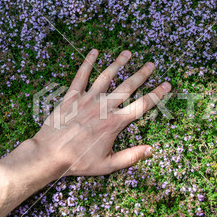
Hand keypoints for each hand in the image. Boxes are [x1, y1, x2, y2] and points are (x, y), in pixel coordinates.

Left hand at [29, 49, 170, 181]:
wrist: (50, 154)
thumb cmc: (78, 161)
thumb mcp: (108, 164)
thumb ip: (131, 156)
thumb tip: (151, 150)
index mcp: (115, 123)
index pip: (142, 105)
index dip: (157, 95)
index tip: (167, 85)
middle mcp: (104, 107)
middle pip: (127, 86)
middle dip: (142, 74)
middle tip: (152, 64)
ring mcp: (87, 100)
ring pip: (107, 77)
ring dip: (118, 63)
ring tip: (128, 53)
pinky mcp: (71, 97)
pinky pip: (81, 76)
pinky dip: (87, 63)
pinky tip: (94, 52)